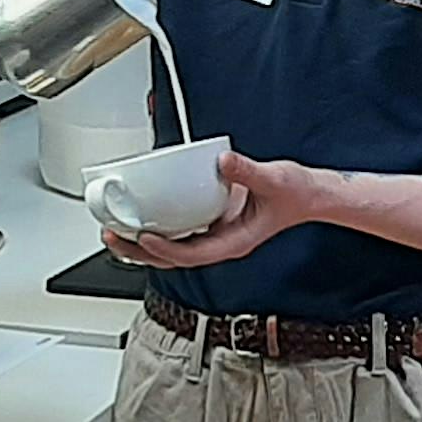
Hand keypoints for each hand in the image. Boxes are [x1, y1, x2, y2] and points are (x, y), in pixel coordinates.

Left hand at [98, 152, 289, 266]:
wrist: (308, 195)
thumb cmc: (295, 195)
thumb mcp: (274, 179)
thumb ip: (247, 171)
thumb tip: (223, 162)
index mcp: (234, 242)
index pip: (193, 254)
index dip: (166, 249)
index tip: (145, 237)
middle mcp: (220, 243)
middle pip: (171, 259)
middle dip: (139, 251)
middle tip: (112, 236)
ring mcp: (214, 236)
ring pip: (170, 249)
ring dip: (140, 244)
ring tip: (114, 231)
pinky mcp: (210, 223)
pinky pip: (178, 232)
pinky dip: (156, 227)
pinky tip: (140, 217)